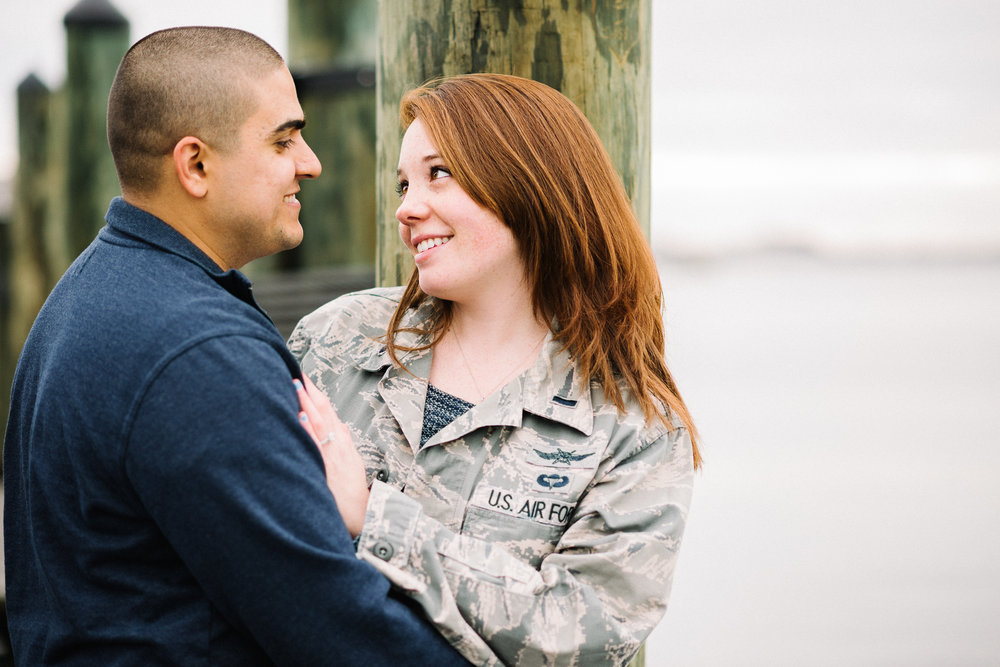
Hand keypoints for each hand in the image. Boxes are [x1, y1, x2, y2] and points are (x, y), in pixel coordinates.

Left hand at [295, 376, 369, 536]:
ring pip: (318, 424)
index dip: (315, 392)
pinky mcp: (325, 469)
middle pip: (322, 412)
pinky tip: (299, 419)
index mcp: (342, 440)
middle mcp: (338, 444)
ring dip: (306, 404)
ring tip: (295, 385)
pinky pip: (315, 447)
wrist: (361, 515)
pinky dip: (308, 432)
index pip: (327, 410)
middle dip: (309, 391)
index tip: (303, 375)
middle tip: (295, 372)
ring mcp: (332, 455)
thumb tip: (339, 425)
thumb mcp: (352, 461)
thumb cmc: (351, 489)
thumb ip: (344, 442)